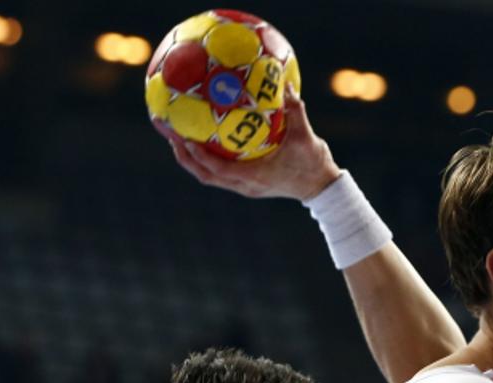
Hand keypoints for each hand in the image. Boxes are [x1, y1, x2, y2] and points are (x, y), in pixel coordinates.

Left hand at [166, 87, 341, 200]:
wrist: (321, 187)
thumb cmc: (314, 164)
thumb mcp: (305, 136)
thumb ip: (295, 109)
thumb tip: (285, 84)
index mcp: (254, 176)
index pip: (217, 169)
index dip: (197, 156)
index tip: (183, 139)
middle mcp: (246, 186)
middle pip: (205, 176)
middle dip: (185, 159)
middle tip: (171, 137)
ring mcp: (246, 188)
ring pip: (210, 178)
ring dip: (193, 162)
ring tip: (180, 141)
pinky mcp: (249, 185)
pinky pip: (222, 174)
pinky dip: (209, 161)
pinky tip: (205, 143)